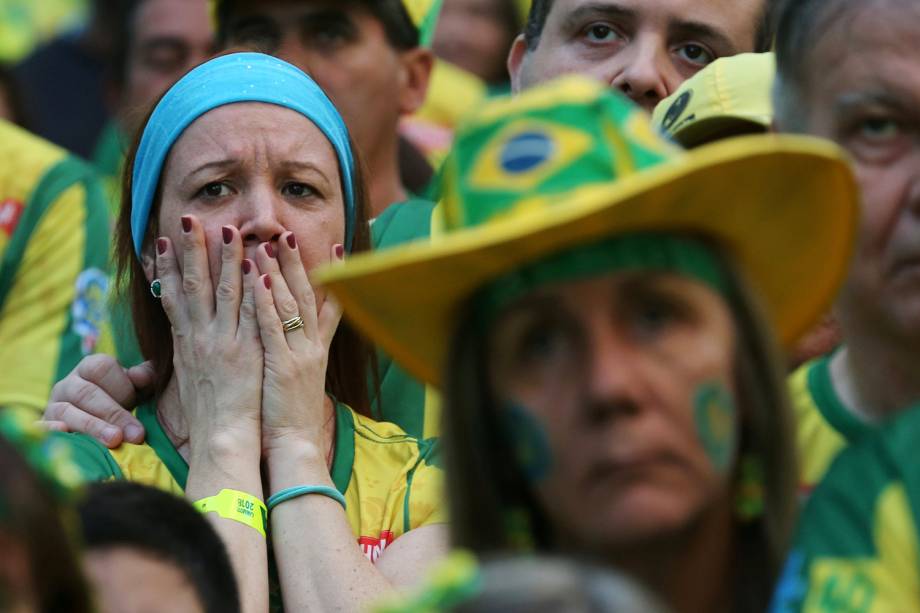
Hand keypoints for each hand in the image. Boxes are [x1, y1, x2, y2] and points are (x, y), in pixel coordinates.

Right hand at [43, 355, 153, 446]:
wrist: (95, 422)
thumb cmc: (121, 400)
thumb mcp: (137, 387)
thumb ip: (145, 377)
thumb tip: (141, 376)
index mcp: (90, 367)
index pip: (101, 367)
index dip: (121, 385)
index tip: (136, 403)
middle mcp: (68, 383)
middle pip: (86, 392)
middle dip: (113, 413)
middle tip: (135, 434)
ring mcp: (53, 405)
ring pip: (67, 411)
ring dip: (92, 427)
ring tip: (114, 441)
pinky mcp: (44, 426)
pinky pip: (41, 426)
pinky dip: (50, 430)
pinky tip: (64, 433)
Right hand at [156, 217, 262, 451]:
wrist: (221, 438)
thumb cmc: (208, 412)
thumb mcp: (189, 376)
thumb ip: (190, 349)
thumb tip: (184, 333)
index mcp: (185, 342)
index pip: (172, 295)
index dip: (167, 266)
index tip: (162, 240)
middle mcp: (200, 337)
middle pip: (192, 284)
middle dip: (191, 250)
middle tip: (188, 219)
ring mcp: (222, 342)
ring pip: (223, 291)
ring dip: (225, 258)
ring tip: (226, 229)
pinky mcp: (246, 350)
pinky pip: (249, 312)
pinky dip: (252, 287)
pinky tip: (256, 265)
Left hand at [253, 233, 342, 461]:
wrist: (294, 446)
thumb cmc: (292, 414)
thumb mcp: (303, 377)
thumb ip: (303, 351)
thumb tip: (298, 334)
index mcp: (317, 349)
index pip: (330, 304)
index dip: (334, 275)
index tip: (335, 246)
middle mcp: (312, 347)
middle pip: (308, 296)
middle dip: (297, 264)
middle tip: (286, 234)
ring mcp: (299, 356)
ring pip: (290, 306)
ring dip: (278, 274)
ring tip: (267, 245)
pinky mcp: (282, 367)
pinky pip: (273, 329)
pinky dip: (266, 303)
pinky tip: (258, 280)